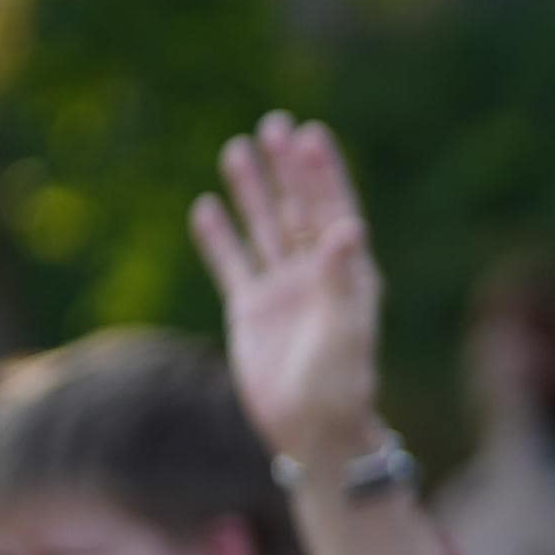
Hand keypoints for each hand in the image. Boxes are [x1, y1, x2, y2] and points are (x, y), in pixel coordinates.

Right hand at [189, 114, 390, 471]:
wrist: (310, 430)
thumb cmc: (339, 383)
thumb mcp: (344, 329)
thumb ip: (340, 278)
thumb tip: (347, 225)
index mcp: (348, 274)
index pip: (334, 211)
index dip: (323, 174)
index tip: (311, 135)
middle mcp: (315, 275)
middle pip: (298, 210)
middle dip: (287, 170)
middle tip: (274, 125)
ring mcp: (282, 291)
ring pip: (264, 229)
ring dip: (252, 192)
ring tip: (237, 149)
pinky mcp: (251, 311)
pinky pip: (232, 265)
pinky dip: (219, 238)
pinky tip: (206, 207)